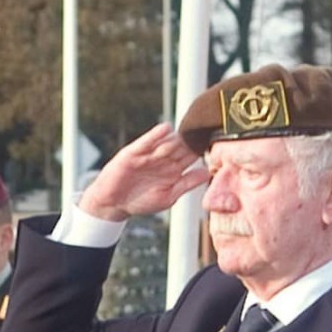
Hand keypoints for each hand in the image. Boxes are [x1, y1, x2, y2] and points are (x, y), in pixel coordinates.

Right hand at [80, 124, 205, 222]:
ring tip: (189, 130)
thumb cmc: (141, 201)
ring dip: (177, 137)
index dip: (203, 149)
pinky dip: (155, 135)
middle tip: (207, 128)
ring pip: (167, 142)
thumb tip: (207, 172)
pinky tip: (166, 129)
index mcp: (174, 169)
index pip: (192, 155)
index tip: (217, 141)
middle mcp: (164, 159)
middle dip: (193, 139)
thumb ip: (187, 183)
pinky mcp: (134, 153)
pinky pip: (146, 142)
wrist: (114, 203)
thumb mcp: (169, 196)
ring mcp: (149, 154)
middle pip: (182, 146)